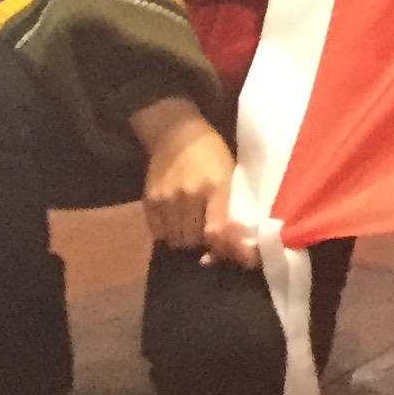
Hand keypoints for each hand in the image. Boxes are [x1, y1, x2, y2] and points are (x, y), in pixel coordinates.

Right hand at [132, 96, 255, 265]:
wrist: (176, 133)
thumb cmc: (211, 152)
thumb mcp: (230, 173)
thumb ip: (231, 205)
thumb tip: (234, 242)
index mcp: (215, 186)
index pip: (218, 230)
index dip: (230, 249)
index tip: (244, 261)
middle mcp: (189, 195)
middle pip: (196, 240)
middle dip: (207, 243)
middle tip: (212, 236)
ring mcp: (166, 199)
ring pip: (177, 240)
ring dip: (188, 239)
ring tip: (194, 227)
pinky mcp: (149, 201)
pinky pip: (159, 233)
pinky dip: (170, 234)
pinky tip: (177, 222)